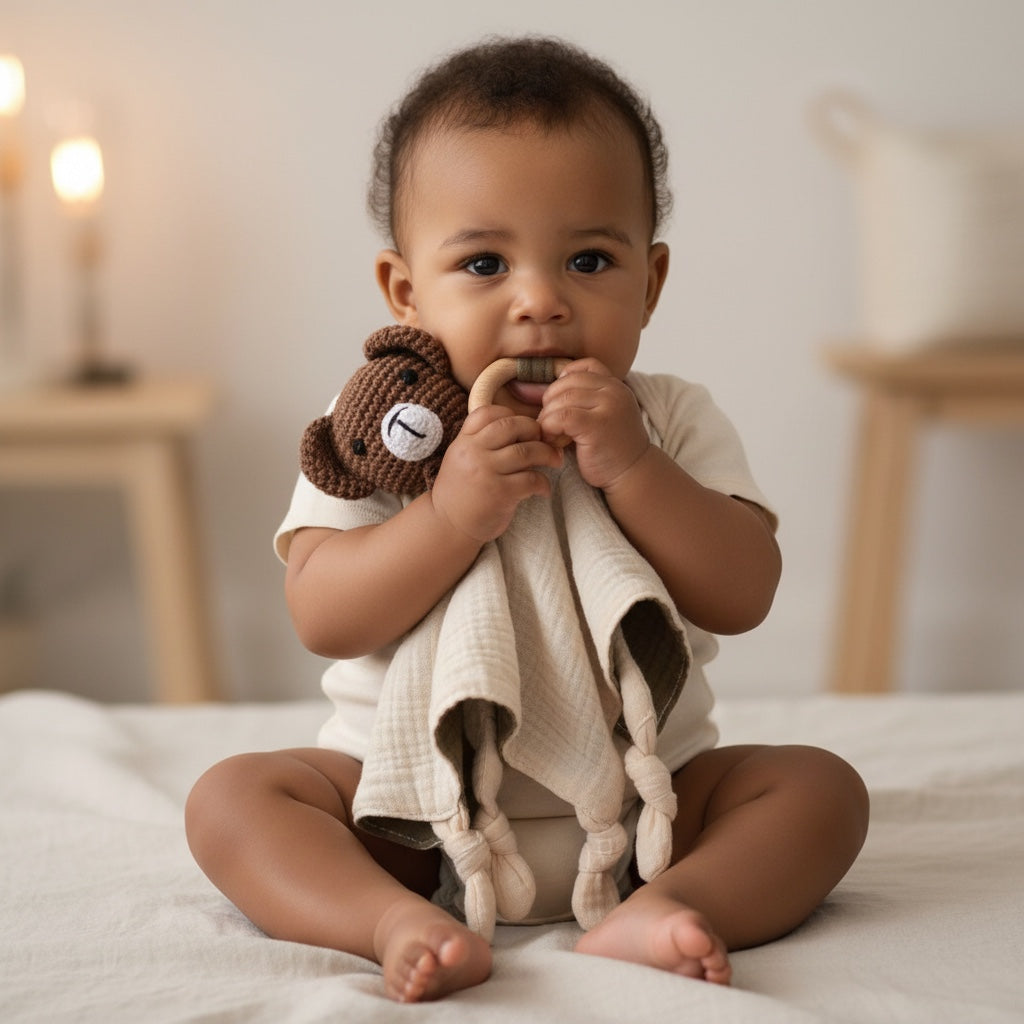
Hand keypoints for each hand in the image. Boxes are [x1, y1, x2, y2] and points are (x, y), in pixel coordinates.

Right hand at [430, 405, 563, 542]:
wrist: (447, 526)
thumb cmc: (461, 493)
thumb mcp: (461, 460)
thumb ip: (481, 443)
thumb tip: (519, 430)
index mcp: (464, 442)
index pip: (487, 413)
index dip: (510, 414)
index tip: (523, 428)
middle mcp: (473, 452)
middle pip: (511, 425)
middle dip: (534, 430)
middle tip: (545, 440)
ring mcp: (486, 472)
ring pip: (526, 451)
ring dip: (547, 454)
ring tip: (555, 460)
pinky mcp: (500, 493)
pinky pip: (531, 479)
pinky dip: (544, 483)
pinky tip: (544, 489)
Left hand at [537, 358, 649, 490]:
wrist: (632, 475)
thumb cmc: (611, 448)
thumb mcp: (602, 415)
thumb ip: (584, 399)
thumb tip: (539, 389)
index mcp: (616, 386)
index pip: (584, 366)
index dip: (564, 381)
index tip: (559, 403)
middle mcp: (614, 392)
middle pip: (568, 383)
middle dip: (551, 402)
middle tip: (549, 423)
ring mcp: (608, 407)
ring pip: (562, 399)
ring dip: (548, 418)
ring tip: (551, 435)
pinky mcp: (597, 426)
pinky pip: (561, 417)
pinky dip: (550, 428)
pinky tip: (554, 441)